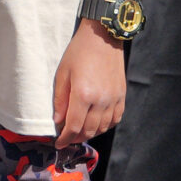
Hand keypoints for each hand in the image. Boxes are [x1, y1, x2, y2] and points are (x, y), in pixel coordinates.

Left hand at [52, 22, 127, 147]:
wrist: (103, 37)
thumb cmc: (79, 52)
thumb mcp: (62, 74)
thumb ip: (60, 100)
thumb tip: (59, 121)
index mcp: (83, 94)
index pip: (74, 126)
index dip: (66, 138)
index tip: (59, 143)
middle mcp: (101, 100)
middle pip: (89, 130)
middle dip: (77, 138)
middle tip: (68, 138)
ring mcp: (114, 99)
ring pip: (103, 127)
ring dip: (91, 133)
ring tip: (81, 131)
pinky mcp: (122, 95)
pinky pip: (116, 118)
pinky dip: (106, 125)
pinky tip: (97, 124)